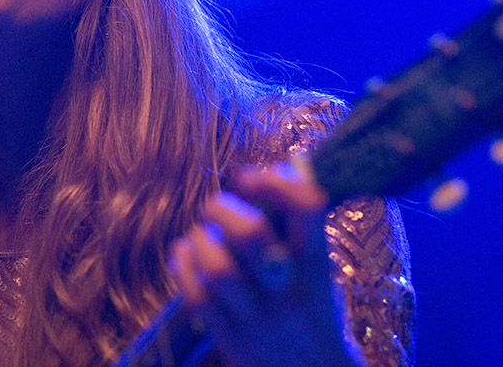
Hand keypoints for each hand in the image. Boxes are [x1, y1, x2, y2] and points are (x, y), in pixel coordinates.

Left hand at [168, 162, 362, 366]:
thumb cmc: (315, 315)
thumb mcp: (320, 272)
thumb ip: (302, 227)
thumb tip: (293, 163)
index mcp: (317, 269)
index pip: (308, 209)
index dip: (278, 181)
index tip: (254, 175)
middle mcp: (288, 292)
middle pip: (252, 236)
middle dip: (224, 210)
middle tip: (216, 206)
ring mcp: (258, 319)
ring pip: (218, 268)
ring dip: (201, 241)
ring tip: (201, 235)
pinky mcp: (231, 340)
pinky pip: (196, 297)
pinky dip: (182, 267)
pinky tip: (185, 254)